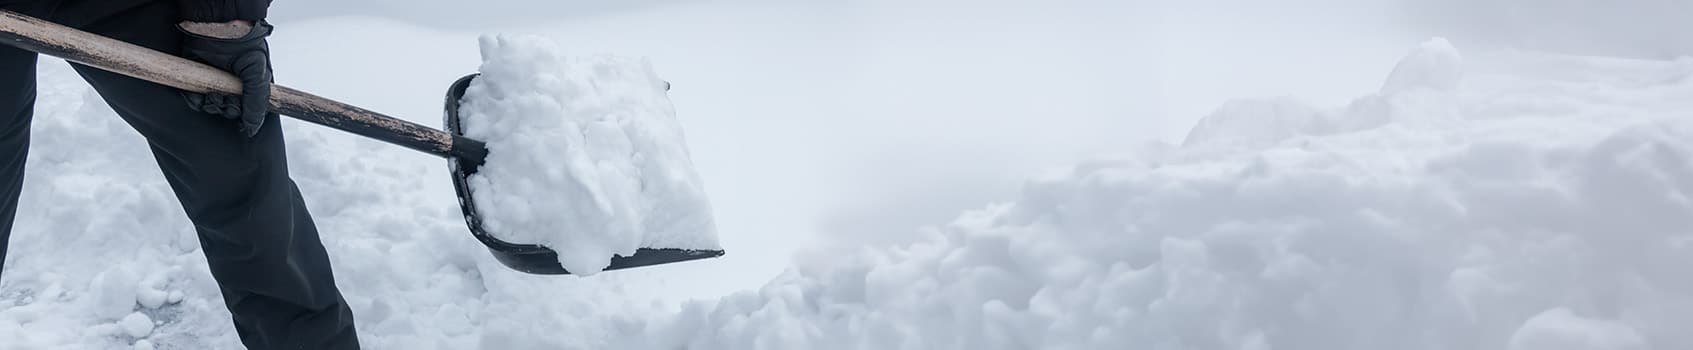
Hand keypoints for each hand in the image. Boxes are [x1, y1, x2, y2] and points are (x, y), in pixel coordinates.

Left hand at [178, 20, 273, 137]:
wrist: (218, 28)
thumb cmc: (244, 48)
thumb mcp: (258, 76)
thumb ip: (257, 104)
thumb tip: (251, 129)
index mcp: (250, 86)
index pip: (247, 111)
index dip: (244, 116)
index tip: (242, 116)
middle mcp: (232, 87)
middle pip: (229, 111)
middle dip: (228, 109)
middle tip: (227, 99)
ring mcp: (214, 84)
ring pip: (212, 107)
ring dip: (212, 105)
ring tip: (214, 94)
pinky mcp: (196, 80)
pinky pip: (193, 101)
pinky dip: (195, 101)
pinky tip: (199, 95)